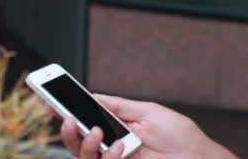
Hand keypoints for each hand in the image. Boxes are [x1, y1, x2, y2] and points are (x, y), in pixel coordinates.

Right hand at [57, 94, 236, 158]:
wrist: (199, 156)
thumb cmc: (179, 134)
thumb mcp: (147, 111)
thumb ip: (117, 106)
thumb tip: (92, 95)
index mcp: (116, 127)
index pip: (85, 119)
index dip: (66, 111)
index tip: (49, 100)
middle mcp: (112, 146)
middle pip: (78, 142)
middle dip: (68, 130)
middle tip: (67, 118)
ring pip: (85, 157)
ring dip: (85, 143)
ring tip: (96, 132)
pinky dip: (109, 156)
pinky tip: (120, 147)